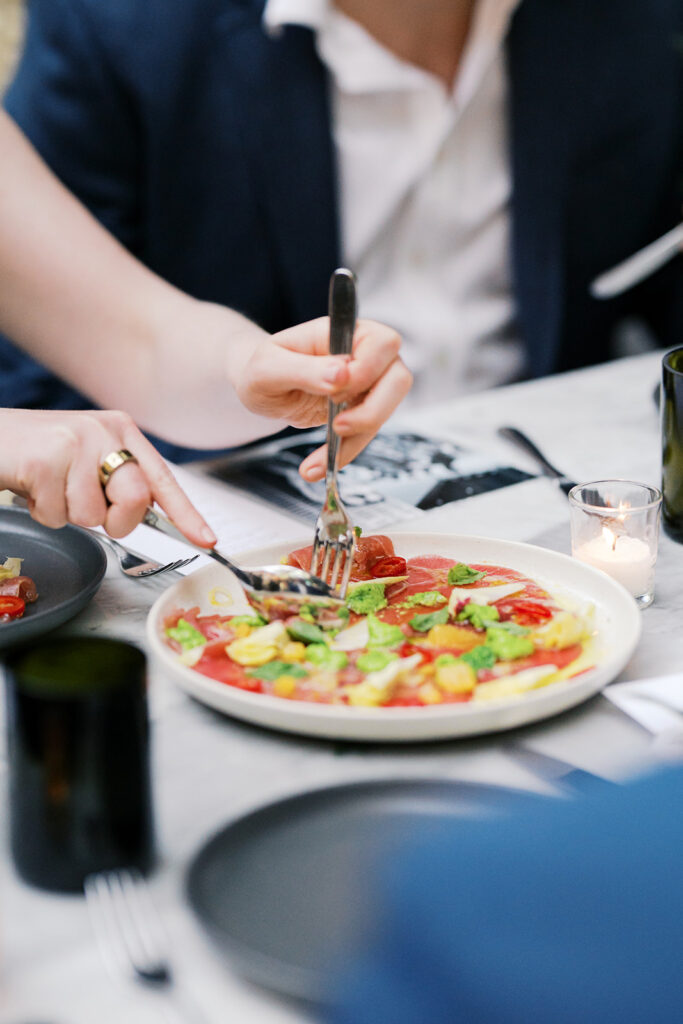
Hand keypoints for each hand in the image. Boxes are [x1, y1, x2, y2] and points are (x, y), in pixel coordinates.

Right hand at [0, 409, 215, 543]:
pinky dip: (44, 513)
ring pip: (93, 516)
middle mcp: (104, 431)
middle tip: (83, 505)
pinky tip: (31, 487)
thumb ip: (117, 482)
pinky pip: (59, 515)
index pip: (162, 479)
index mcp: (120, 430)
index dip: (187, 514)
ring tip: (49, 488)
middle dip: (113, 520)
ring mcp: (75, 443)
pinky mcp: (46, 460)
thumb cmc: (37, 455)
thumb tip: (144, 515)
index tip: (207, 540)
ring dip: (68, 514)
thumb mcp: (86, 460)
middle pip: (135, 500)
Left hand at [231, 317, 411, 480]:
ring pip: (385, 411)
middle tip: (337, 425)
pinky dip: (343, 453)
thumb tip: (342, 374)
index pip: (381, 343)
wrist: (260, 389)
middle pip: (398, 379)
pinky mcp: (361, 410)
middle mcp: (364, 354)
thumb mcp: (269, 368)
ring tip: (317, 461)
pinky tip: (316, 467)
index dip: (367, 370)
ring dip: (356, 439)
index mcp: (344, 331)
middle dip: (372, 410)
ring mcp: (367, 384)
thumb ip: (303, 368)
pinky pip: (366, 433)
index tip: (335, 391)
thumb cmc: (262, 368)